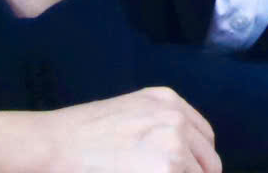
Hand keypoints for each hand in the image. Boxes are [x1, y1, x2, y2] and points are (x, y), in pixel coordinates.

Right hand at [0, 88, 217, 172]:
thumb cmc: (84, 132)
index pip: (205, 138)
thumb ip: (161, 126)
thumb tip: (182, 155)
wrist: (58, 143)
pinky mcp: (168, 169)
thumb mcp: (131, 111)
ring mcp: (175, 145)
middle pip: (209, 162)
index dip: (198, 161)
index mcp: (169, 101)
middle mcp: (177, 119)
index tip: (188, 172)